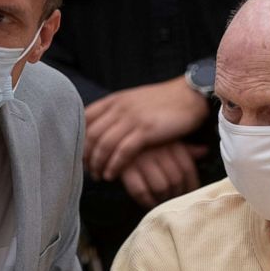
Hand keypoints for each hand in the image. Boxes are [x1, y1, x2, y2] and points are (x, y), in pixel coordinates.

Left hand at [84, 76, 209, 180]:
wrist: (189, 95)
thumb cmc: (163, 102)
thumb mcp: (134, 101)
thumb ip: (117, 112)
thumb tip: (102, 129)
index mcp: (115, 100)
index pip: (85, 119)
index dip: (80, 138)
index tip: (80, 154)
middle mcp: (120, 107)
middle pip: (91, 135)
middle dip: (86, 156)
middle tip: (88, 170)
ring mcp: (132, 118)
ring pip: (104, 145)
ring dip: (98, 163)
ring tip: (99, 176)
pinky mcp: (146, 130)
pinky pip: (123, 151)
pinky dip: (114, 165)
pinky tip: (112, 174)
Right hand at [121, 142, 207, 207]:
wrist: (112, 131)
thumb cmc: (144, 139)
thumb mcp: (165, 138)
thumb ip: (185, 148)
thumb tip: (204, 151)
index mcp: (170, 142)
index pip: (188, 169)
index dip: (192, 186)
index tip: (190, 195)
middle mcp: (158, 150)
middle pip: (176, 180)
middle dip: (177, 195)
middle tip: (175, 201)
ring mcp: (142, 159)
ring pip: (161, 187)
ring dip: (163, 200)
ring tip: (163, 203)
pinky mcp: (126, 168)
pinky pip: (141, 191)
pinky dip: (146, 201)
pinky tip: (148, 203)